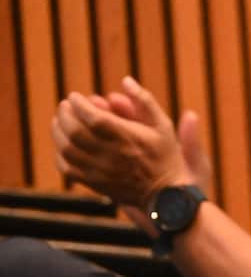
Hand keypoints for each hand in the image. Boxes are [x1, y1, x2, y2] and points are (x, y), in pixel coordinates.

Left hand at [51, 76, 196, 206]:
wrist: (165, 195)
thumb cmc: (164, 156)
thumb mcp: (163, 125)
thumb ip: (145, 101)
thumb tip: (126, 80)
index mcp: (128, 139)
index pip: (94, 117)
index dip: (79, 104)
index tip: (76, 96)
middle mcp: (111, 155)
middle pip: (74, 131)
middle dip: (65, 114)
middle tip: (65, 106)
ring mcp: (100, 171)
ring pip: (66, 149)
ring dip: (58, 131)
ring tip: (60, 121)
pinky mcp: (93, 183)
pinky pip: (67, 168)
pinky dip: (60, 154)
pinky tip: (65, 145)